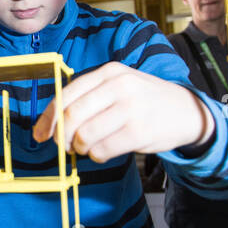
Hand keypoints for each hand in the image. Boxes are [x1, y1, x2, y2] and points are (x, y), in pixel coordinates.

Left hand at [32, 62, 212, 160]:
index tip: (40, 133)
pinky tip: (104, 152)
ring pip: (85, 136)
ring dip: (80, 148)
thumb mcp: (119, 85)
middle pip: (72, 115)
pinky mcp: (139, 132)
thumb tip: (53, 122)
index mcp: (110, 72)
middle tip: (63, 146)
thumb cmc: (145, 100)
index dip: (49, 117)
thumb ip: (89, 97)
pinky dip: (97, 155)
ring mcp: (131, 109)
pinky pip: (103, 150)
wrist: (186, 110)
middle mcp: (120, 87)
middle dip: (61, 136)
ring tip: (87, 148)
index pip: (67, 94)